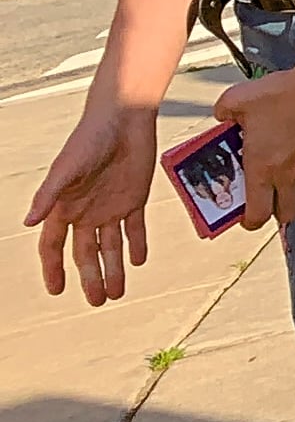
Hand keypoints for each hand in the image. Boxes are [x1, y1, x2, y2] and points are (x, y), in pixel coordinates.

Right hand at [27, 104, 155, 304]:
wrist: (123, 120)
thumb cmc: (88, 141)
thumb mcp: (66, 169)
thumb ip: (48, 196)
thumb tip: (28, 223)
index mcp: (65, 207)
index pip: (55, 246)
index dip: (54, 269)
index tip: (57, 291)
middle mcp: (86, 211)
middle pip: (85, 253)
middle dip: (90, 277)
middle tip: (97, 301)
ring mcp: (111, 206)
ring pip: (111, 246)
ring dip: (114, 269)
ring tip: (117, 293)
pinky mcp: (135, 198)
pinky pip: (136, 228)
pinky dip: (137, 244)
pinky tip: (138, 261)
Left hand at [213, 42, 294, 229]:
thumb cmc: (285, 92)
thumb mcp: (239, 97)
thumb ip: (224, 111)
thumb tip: (222, 116)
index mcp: (262, 168)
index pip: (256, 215)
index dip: (250, 221)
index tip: (247, 216)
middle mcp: (289, 177)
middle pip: (286, 215)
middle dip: (276, 211)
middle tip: (271, 198)